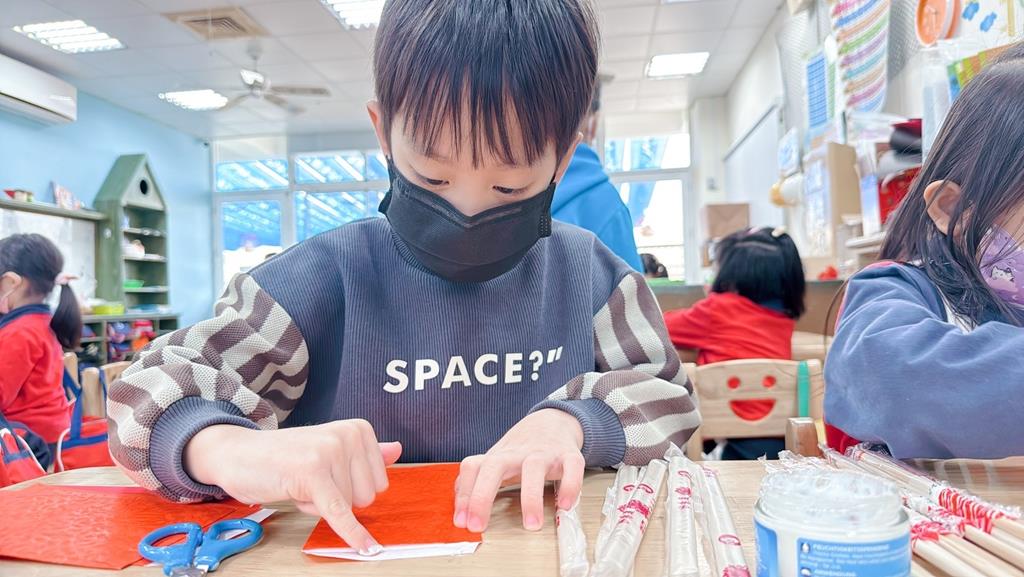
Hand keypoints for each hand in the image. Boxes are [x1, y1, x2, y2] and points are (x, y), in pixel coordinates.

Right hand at [184, 421, 401, 554]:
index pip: (379, 483)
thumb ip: (362, 453)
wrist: (237, 454)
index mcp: (357, 429)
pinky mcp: (312, 473)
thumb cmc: (284, 457)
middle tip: (308, 481)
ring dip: (319, 505)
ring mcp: (330, 451)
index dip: (348, 489)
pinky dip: (352, 534)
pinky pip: (339, 513)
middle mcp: (348, 435)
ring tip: (298, 483)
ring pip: (349, 507)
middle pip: (367, 497)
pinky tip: (365, 548)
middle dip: (336, 499)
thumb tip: (398, 450)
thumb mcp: (327, 450)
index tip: (325, 475)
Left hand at [453, 409, 583, 532]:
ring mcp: (543, 453)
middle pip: (494, 466)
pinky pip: (572, 468)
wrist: (553, 421)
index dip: (464, 493)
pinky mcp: (568, 455)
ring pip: (534, 469)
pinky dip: (570, 485)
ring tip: (532, 524)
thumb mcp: (496, 462)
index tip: (462, 521)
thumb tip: (459, 507)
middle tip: (478, 526)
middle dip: (482, 496)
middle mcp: (517, 453)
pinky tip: (565, 504)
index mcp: (497, 456)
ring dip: (531, 497)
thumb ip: (476, 481)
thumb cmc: (522, 449)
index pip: (472, 468)